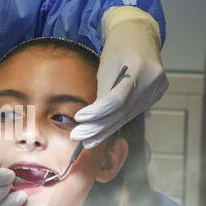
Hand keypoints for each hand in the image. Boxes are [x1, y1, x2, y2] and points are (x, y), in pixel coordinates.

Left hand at [71, 19, 168, 147]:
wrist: (138, 35)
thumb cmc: (117, 48)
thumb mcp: (105, 65)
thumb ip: (102, 91)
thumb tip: (92, 118)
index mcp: (139, 67)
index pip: (116, 99)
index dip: (97, 112)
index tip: (79, 118)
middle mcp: (152, 81)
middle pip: (122, 112)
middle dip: (97, 127)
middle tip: (77, 136)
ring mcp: (157, 89)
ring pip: (127, 116)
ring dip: (105, 131)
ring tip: (86, 141)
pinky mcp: (156, 94)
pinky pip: (132, 112)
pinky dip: (116, 123)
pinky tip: (102, 134)